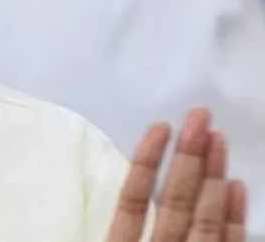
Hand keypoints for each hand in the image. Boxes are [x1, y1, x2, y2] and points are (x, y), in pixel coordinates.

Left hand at [107, 108, 246, 241]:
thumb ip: (118, 217)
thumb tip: (100, 198)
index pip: (134, 199)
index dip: (145, 162)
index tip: (160, 126)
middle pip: (174, 200)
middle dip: (187, 158)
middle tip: (198, 116)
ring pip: (202, 218)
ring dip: (212, 177)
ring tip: (217, 137)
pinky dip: (232, 219)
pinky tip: (235, 185)